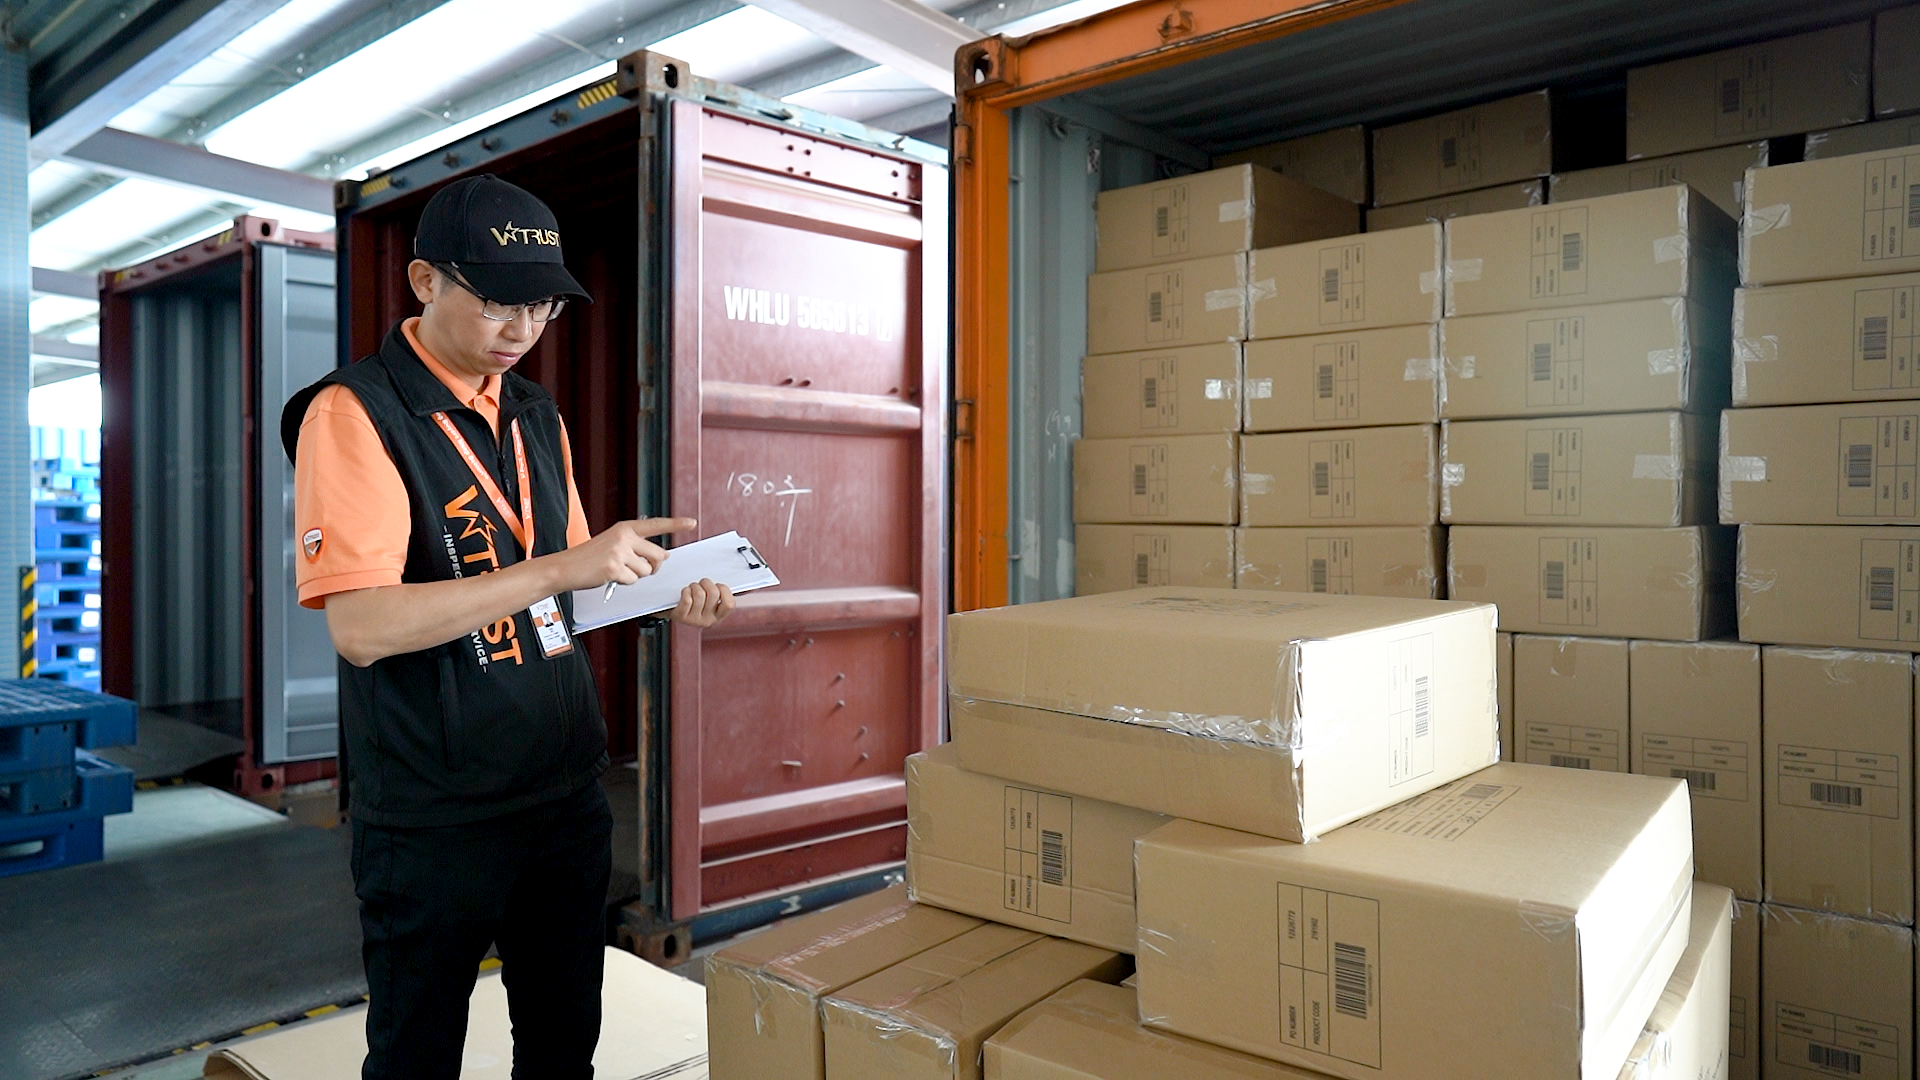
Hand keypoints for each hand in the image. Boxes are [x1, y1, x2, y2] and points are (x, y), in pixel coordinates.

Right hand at [547, 517, 695, 592]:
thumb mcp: (613, 542)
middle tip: (640, 569)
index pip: (655, 524)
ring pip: (646, 571)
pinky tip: (610, 577)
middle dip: (653, 567)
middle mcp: (624, 537)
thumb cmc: (589, 557)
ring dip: (635, 576)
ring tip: (617, 571)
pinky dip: (624, 583)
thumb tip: (663, 555)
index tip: (692, 523)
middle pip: (658, 555)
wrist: (566, 567)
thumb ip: (636, 545)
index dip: (676, 524)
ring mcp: (619, 552)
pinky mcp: (614, 568)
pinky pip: (633, 581)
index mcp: (625, 528)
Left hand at [669, 578, 734, 627]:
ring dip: (694, 586)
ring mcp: (694, 619)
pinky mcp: (681, 616)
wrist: (672, 611)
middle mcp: (708, 620)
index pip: (730, 604)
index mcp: (718, 616)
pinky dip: (685, 591)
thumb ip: (723, 595)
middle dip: (706, 583)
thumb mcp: (710, 602)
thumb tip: (744, 588)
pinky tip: (684, 593)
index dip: (724, 590)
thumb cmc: (694, 603)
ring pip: (699, 594)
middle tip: (701, 583)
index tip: (717, 586)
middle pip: (714, 594)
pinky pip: (687, 598)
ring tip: (691, 588)